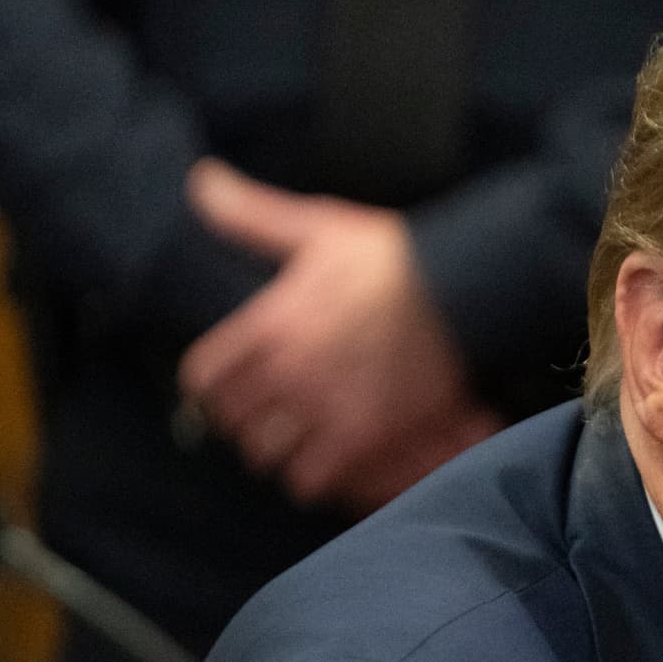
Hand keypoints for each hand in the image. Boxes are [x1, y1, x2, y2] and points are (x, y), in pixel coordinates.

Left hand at [178, 159, 503, 515]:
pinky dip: (312, 477)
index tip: (227, 389)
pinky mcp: (365, 436)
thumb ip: (252, 215)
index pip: (204, 379)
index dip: (210, 388)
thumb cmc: (391, 257)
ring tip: (294, 441)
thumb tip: (201, 181)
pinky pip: (311, 479)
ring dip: (277, 450)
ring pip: (268, 455)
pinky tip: (325, 461)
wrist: (462, 290)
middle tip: (265, 415)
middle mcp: (289, 371)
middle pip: (233, 423)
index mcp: (269, 323)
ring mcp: (325, 407)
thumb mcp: (317, 227)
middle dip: (244, 421)